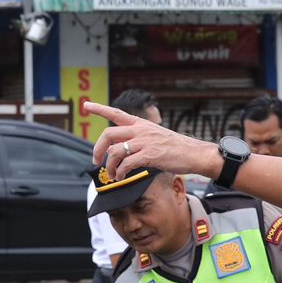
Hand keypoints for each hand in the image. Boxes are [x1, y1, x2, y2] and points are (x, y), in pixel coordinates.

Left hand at [83, 101, 216, 178]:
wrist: (194, 153)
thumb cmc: (175, 148)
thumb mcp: (155, 135)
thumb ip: (138, 138)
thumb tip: (122, 149)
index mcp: (141, 124)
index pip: (116, 113)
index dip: (99, 109)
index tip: (86, 105)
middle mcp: (141, 130)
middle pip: (109, 134)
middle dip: (97, 149)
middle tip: (95, 161)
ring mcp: (145, 142)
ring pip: (115, 151)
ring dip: (110, 166)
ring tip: (113, 174)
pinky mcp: (150, 155)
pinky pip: (126, 164)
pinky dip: (120, 172)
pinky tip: (122, 177)